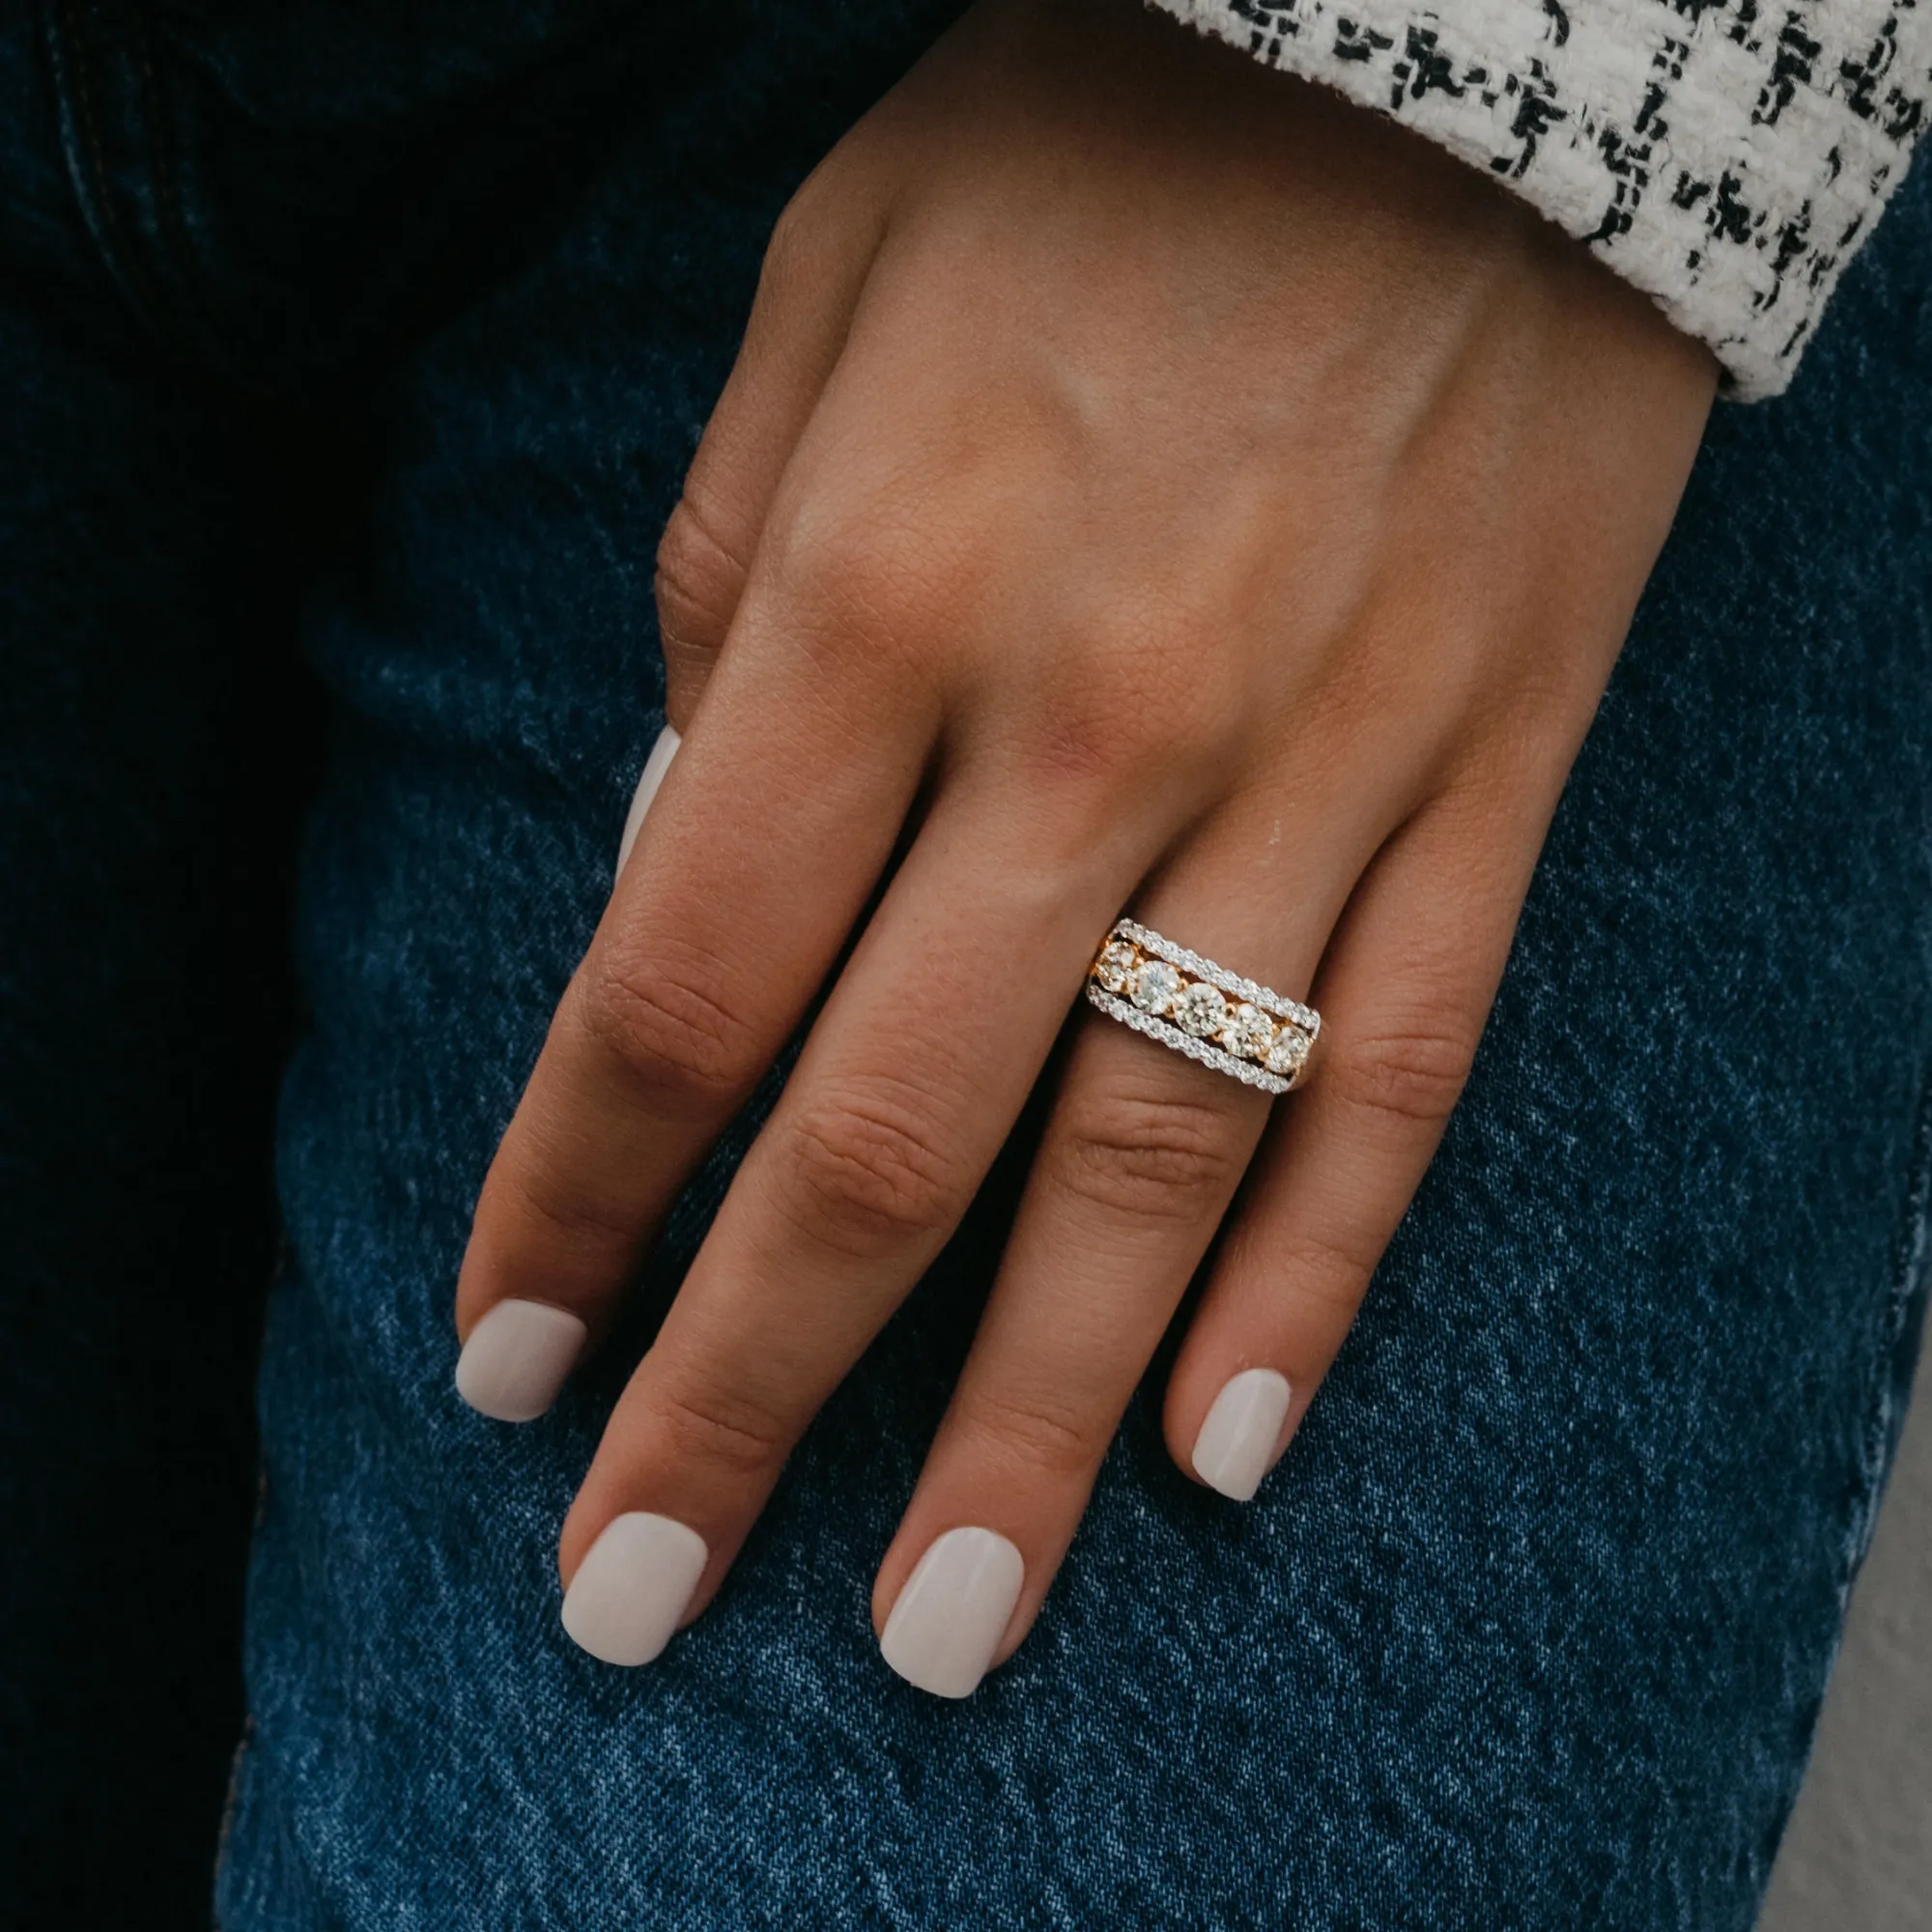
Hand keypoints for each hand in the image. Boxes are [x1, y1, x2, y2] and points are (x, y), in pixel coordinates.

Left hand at [453, 0, 1715, 1692]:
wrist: (1470, 52)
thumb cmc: (1105, 151)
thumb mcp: (830, 297)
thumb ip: (732, 601)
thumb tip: (689, 869)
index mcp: (882, 593)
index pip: (683, 986)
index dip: (574, 1203)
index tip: (510, 1366)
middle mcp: (1092, 723)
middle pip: (894, 1142)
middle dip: (748, 1395)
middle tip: (647, 1598)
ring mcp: (1318, 769)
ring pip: (1155, 1166)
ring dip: (1029, 1424)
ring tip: (941, 1624)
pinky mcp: (1487, 779)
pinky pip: (1402, 1077)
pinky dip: (1312, 1280)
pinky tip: (1219, 1448)